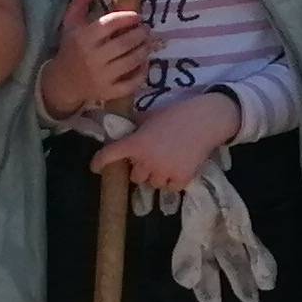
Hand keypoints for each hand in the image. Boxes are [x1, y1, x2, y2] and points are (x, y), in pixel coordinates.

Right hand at [37, 0, 146, 118]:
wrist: (63, 82)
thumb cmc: (70, 48)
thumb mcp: (70, 24)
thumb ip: (80, 2)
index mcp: (83, 38)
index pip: (111, 24)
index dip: (127, 18)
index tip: (137, 16)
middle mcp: (93, 57)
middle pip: (125, 43)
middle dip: (141, 34)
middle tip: (146, 30)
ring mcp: (102, 76)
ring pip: (132, 61)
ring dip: (145, 50)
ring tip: (148, 43)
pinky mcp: (108, 92)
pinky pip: (132, 83)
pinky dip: (142, 73)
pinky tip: (144, 63)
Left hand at [95, 88, 238, 195]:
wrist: (206, 120)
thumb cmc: (177, 114)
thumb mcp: (151, 116)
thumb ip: (136, 127)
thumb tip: (123, 130)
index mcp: (137, 143)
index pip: (110, 155)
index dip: (99, 162)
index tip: (95, 168)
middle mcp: (147, 161)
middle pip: (135, 176)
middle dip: (141, 169)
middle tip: (151, 159)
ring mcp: (164, 172)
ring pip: (153, 184)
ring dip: (157, 176)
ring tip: (168, 163)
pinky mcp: (181, 179)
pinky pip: (171, 188)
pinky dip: (173, 181)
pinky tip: (180, 167)